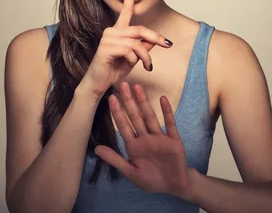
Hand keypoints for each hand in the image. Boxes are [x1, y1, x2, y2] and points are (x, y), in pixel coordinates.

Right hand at [79, 0, 172, 99]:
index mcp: (117, 31)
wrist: (99, 84)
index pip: (125, 11)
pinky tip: (131, 66)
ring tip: (148, 66)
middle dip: (156, 37)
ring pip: (137, 42)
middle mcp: (111, 31)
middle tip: (168, 45)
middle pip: (140, 29)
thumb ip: (143, 47)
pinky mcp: (106, 48)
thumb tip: (155, 40)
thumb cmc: (113, 70)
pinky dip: (135, 60)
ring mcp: (107, 39)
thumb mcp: (133, 58)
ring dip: (146, 56)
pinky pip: (129, 50)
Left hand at [93, 81, 191, 196]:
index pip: (123, 126)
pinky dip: (166, 112)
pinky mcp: (173, 140)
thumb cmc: (151, 180)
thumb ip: (115, 159)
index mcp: (134, 146)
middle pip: (135, 117)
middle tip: (122, 85)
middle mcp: (145, 138)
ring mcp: (159, 138)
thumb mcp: (131, 172)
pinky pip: (170, 124)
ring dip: (144, 102)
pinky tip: (163, 99)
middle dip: (129, 101)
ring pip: (150, 117)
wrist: (174, 186)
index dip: (117, 112)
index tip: (111, 98)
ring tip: (138, 87)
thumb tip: (96, 149)